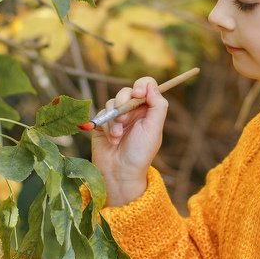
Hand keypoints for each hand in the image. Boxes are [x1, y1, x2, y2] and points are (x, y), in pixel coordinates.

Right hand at [90, 77, 167, 206]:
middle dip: (123, 102)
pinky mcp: (103, 123)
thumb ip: (157, 105)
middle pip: (126, 91)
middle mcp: (134, 111)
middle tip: (124, 119)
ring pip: (112, 102)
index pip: (146, 86)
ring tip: (118, 136)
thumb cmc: (140, 153)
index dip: (141, 85)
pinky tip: (113, 140)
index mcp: (148, 110)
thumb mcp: (154, 129)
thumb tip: (151, 85)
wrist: (120, 173)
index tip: (138, 94)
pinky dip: (107, 126)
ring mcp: (118, 117)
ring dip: (115, 118)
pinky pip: (102, 114)